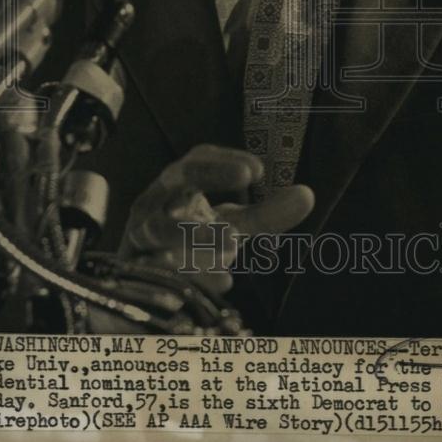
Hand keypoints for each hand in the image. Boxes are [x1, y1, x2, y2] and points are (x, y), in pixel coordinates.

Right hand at [121, 144, 314, 294]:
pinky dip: (185, 275)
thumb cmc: (192, 239)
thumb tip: (308, 194)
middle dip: (208, 179)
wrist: (142, 280)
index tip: (257, 170)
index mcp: (176, 184)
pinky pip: (154, 270)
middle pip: (174, 181)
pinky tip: (221, 281)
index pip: (196, 160)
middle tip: (246, 180)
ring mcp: (139, 237)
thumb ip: (266, 213)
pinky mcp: (133, 271)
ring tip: (232, 244)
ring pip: (159, 229)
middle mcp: (154, 203)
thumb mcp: (230, 225)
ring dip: (193, 234)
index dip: (223, 161)